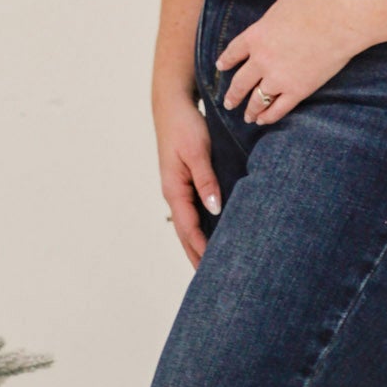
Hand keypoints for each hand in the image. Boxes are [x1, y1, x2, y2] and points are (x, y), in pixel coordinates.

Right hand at [153, 85, 221, 268]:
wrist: (173, 105)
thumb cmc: (185, 126)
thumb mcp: (197, 151)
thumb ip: (206, 179)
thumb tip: (214, 207)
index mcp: (174, 189)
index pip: (188, 227)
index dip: (200, 248)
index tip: (213, 267)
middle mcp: (174, 193)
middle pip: (185, 232)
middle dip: (196, 255)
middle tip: (211, 280)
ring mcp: (179, 189)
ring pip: (189, 224)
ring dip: (198, 245)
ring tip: (211, 266)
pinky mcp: (185, 182)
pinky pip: (193, 212)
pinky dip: (201, 228)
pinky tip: (212, 236)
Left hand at [215, 0, 356, 123]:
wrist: (340, 21)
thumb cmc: (318, 1)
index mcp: (256, 35)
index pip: (233, 52)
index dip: (226, 61)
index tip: (221, 68)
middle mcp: (261, 59)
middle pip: (240, 82)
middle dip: (233, 94)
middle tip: (228, 103)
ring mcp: (278, 77)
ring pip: (256, 99)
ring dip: (250, 110)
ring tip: (247, 117)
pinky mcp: (297, 90)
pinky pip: (278, 108)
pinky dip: (269, 116)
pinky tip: (264, 120)